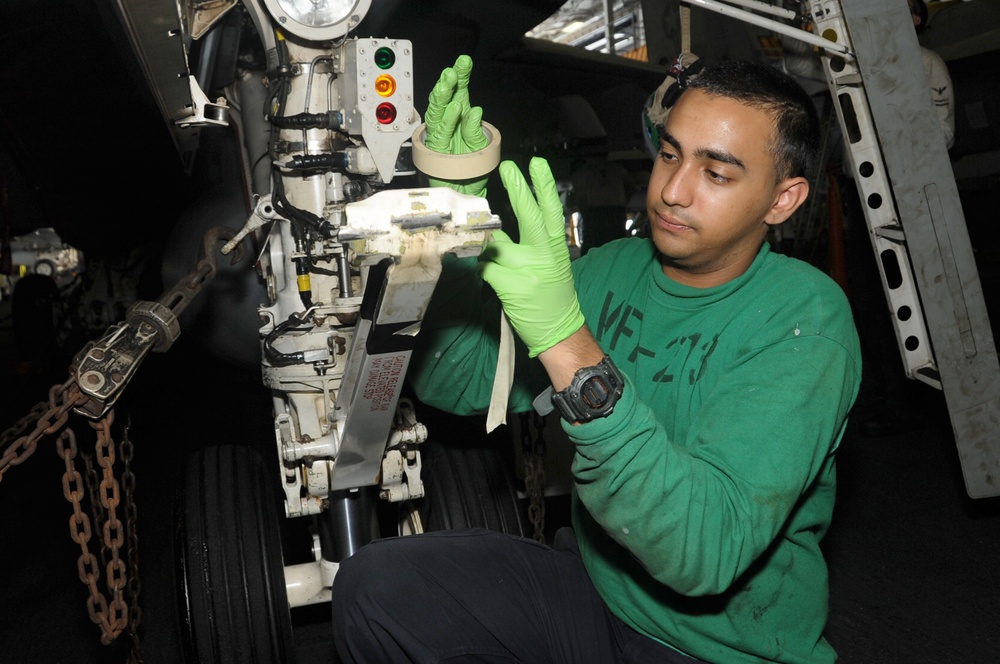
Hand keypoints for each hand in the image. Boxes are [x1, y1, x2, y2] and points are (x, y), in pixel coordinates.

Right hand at [425, 55, 489, 196]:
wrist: (468, 189)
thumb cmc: (474, 165)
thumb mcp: (481, 144)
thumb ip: (475, 127)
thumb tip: (474, 111)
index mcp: (460, 114)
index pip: (459, 90)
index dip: (461, 75)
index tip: (464, 61)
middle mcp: (448, 121)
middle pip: (444, 98)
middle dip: (447, 83)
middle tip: (451, 72)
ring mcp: (440, 134)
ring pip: (436, 112)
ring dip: (441, 98)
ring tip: (447, 84)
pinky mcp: (435, 149)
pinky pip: (440, 133)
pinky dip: (448, 121)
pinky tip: (455, 109)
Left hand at [478, 157, 584, 356]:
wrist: (560, 330)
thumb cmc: (552, 295)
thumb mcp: (549, 264)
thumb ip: (527, 245)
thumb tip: (497, 231)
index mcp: (555, 246)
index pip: (551, 210)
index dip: (543, 185)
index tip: (536, 163)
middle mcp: (545, 255)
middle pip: (531, 217)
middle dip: (519, 190)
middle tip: (509, 167)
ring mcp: (528, 271)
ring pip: (497, 246)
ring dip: (485, 245)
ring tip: (482, 246)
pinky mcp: (511, 287)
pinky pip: (485, 268)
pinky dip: (480, 268)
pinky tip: (482, 271)